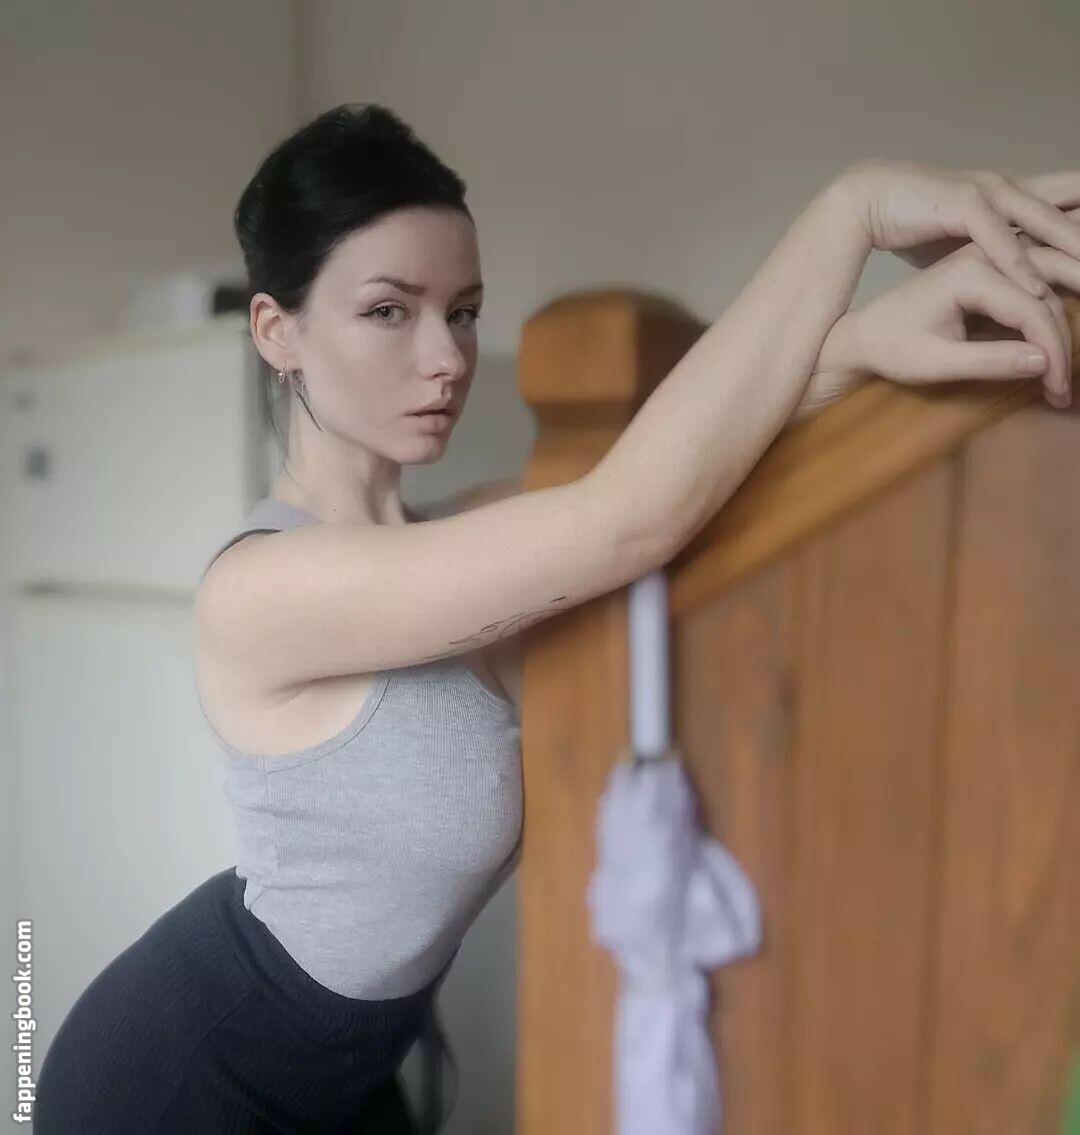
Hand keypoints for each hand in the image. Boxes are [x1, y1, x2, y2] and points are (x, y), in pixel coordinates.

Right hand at [839, 160, 1079, 298]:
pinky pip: (997, 237)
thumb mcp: (965, 246)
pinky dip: (1018, 263)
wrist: (865, 200)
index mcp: (1014, 200)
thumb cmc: (912, 223)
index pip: (1067, 210)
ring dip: (1073, 248)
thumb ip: (997, 257)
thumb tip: (1024, 281)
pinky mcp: (961, 204)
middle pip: (1068, 213)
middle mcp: (1010, 192)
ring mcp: (988, 194)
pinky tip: (1036, 288)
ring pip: (1045, 221)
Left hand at [839, 239, 1078, 407]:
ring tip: (1070, 366)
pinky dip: (1056, 302)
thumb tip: (1044, 362)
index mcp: (969, 275)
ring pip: (1050, 276)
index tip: (1057, 391)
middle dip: (1066, 338)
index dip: (1053, 353)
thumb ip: (989, 361)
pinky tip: (1061, 338)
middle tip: (1067, 387)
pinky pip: (1037, 275)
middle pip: (1050, 289)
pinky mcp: (991, 264)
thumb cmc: (893, 349)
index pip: (1033, 310)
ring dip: (1070, 314)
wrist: (865, 331)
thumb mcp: (935, 363)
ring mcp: (989, 255)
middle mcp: (983, 255)